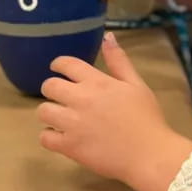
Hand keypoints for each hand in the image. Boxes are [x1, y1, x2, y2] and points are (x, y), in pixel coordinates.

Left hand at [38, 34, 186, 189]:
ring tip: (60, 118)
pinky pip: (45, 138)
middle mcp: (81, 98)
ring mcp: (72, 123)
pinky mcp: (69, 146)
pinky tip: (61, 137)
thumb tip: (108, 36)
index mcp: (97, 81)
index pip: (66, 64)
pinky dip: (50, 137)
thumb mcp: (137, 84)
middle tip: (63, 97)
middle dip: (52, 89)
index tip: (59, 70)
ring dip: (50, 112)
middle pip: (49, 86)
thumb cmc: (147, 118)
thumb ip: (119, 61)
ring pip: (43, 111)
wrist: (149, 154)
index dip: (58, 65)